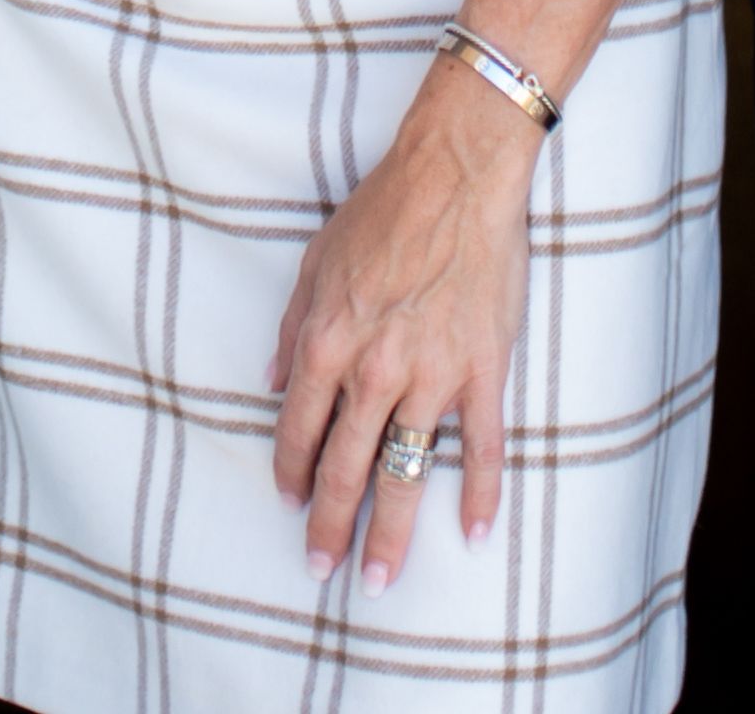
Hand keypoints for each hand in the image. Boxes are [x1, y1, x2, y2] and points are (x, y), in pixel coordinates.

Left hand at [268, 65, 532, 587]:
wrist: (458, 175)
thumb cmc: (385, 209)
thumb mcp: (315, 260)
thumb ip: (293, 326)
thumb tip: (273, 379)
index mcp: (327, 342)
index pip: (299, 429)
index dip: (292, 473)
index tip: (290, 503)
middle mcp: (374, 370)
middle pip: (347, 467)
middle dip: (330, 525)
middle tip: (321, 570)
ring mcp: (432, 376)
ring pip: (405, 472)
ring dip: (390, 532)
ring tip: (380, 580)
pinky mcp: (482, 371)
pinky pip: (481, 448)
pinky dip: (479, 495)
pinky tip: (473, 535)